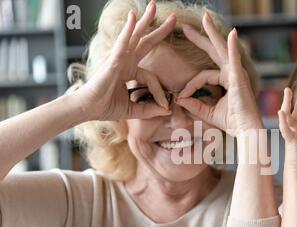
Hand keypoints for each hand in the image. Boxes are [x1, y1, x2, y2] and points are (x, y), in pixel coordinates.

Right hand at [74, 1, 175, 120]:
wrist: (88, 109)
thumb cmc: (106, 108)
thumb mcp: (134, 110)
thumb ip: (151, 109)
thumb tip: (168, 110)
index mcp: (129, 71)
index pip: (151, 77)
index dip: (160, 92)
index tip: (166, 106)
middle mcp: (124, 61)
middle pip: (145, 42)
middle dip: (159, 30)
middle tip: (174, 18)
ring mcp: (118, 58)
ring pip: (134, 36)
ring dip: (144, 20)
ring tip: (153, 6)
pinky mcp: (112, 61)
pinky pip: (123, 43)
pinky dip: (128, 29)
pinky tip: (133, 16)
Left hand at [176, 13, 261, 136]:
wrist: (246, 131)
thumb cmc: (231, 123)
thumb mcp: (208, 112)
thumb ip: (194, 105)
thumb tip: (178, 98)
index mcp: (226, 79)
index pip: (202, 76)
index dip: (190, 85)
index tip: (180, 97)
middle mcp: (232, 73)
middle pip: (214, 51)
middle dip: (200, 38)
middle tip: (185, 27)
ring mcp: (236, 73)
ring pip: (222, 49)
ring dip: (212, 33)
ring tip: (205, 18)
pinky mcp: (238, 78)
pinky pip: (234, 59)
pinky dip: (232, 47)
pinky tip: (231, 33)